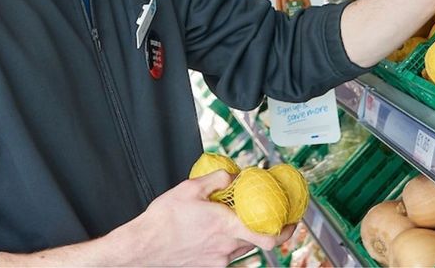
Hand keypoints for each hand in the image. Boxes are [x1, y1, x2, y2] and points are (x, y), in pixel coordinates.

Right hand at [108, 170, 292, 266]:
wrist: (142, 246)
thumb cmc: (163, 220)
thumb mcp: (190, 188)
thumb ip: (218, 179)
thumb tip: (233, 176)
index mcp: (227, 227)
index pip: (269, 238)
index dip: (286, 231)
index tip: (292, 221)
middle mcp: (226, 247)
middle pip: (257, 241)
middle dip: (264, 228)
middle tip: (266, 215)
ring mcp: (217, 260)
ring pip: (241, 247)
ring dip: (242, 234)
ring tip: (231, 220)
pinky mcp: (207, 266)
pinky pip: (225, 254)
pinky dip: (226, 242)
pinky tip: (213, 231)